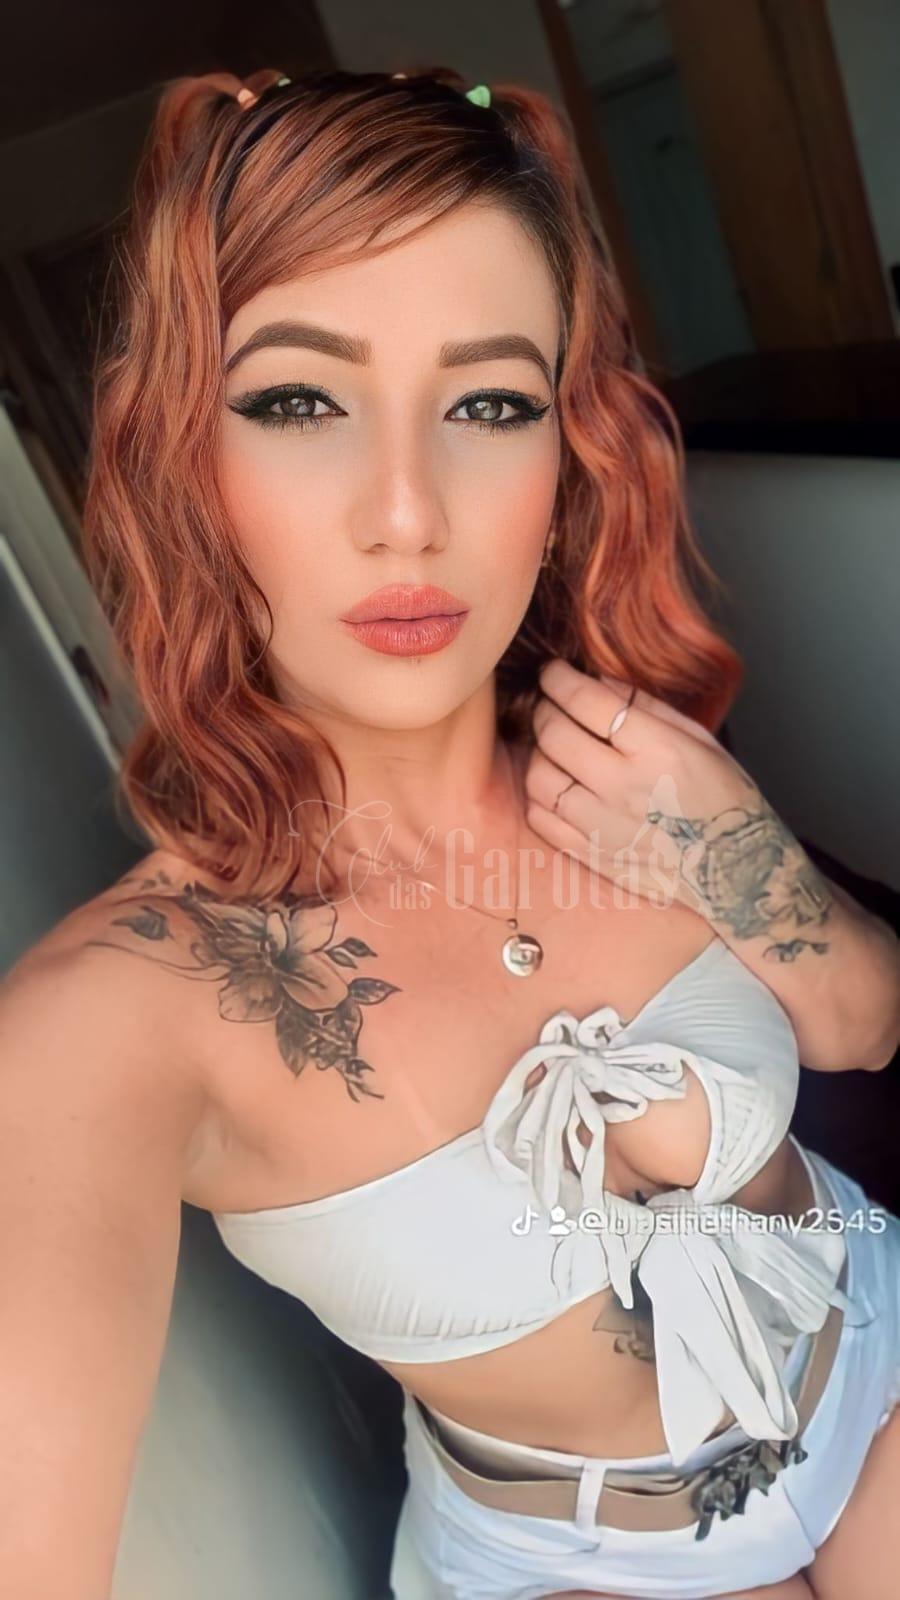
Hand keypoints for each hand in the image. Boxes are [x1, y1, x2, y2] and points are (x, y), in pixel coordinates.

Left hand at [524, 658, 803, 923]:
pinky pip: (541, 819)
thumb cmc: (724, 798)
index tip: (552, 671)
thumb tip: (597, 679)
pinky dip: (538, 796)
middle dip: (543, 709)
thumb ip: (646, 707)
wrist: (737, 872)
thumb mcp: (700, 740)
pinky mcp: (592, 856)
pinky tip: (556, 784)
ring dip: (537, 753)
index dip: (560, 679)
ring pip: (539, 778)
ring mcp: (603, 826)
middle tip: (549, 703)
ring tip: (552, 746)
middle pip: (555, 735)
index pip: (588, 702)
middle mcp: (625, 788)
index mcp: (657, 751)